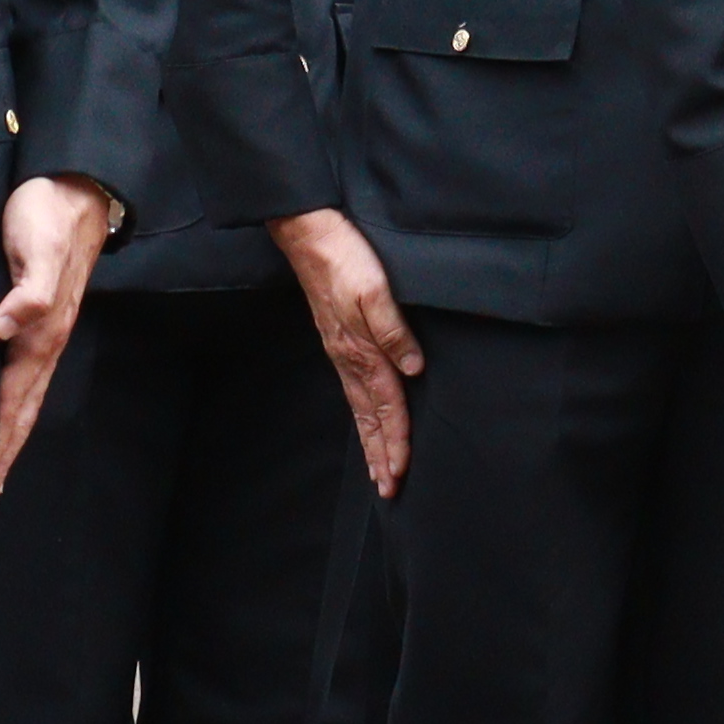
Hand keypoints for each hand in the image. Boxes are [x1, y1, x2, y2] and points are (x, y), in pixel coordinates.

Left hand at [0, 176, 121, 505]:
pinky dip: (12, 408)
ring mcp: (47, 334)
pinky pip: (24, 379)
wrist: (76, 186)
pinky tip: (4, 414)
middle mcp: (46, 342)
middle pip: (22, 413)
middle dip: (4, 458)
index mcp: (42, 333)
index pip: (12, 403)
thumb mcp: (37, 245)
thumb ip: (30, 290)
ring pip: (25, 401)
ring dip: (9, 440)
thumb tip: (4, 328)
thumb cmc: (49, 212)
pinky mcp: (40, 318)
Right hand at [272, 210, 420, 495]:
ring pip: (361, 408)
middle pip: (372, 417)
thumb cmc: (345, 258)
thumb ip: (394, 331)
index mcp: (362, 350)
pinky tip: (365, 421)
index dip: (397, 440)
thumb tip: (414, 369)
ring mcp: (342, 352)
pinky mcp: (338, 341)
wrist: (309, 234)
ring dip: (372, 441)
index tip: (402, 472)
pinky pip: (353, 390)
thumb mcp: (375, 291)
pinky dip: (363, 414)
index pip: (387, 405)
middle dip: (381, 455)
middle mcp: (350, 358)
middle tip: (388, 490)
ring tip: (378, 470)